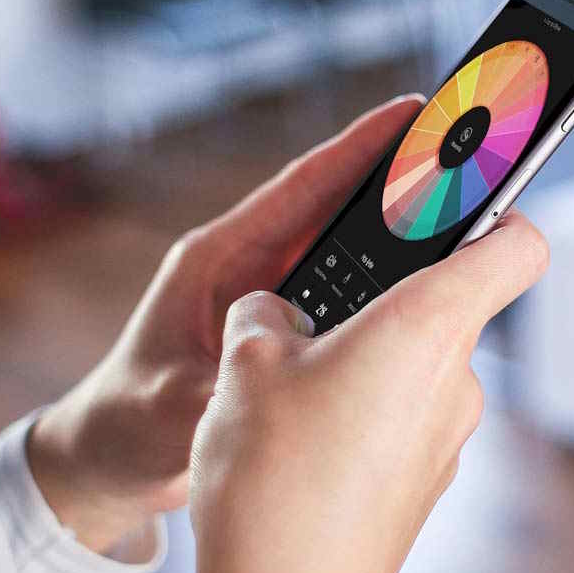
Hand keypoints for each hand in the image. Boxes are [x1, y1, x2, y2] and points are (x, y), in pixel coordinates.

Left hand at [26, 95, 425, 551]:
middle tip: (466, 159)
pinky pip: (344, 299)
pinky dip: (383, 292)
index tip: (412, 112)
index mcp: (217, 259)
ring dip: (398, 238)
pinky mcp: (282, 331)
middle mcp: (248, 267)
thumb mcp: (168, 408)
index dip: (357, 147)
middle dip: (397, 183)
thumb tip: (269, 384)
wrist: (106, 461)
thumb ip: (219, 390)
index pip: (300, 188)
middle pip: (336, 211)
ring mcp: (267, 298)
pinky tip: (430, 297)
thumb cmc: (123, 424)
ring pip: (347, 254)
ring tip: (467, 218)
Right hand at [145, 210, 548, 572]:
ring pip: (410, 369)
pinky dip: (356, 417)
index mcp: (428, 327)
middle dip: (378, 297)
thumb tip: (274, 314)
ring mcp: (446, 442)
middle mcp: (456, 382)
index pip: (515, 243)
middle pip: (444, 305)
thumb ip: (266, 314)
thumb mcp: (244, 366)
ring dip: (357, 362)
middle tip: (309, 306)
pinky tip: (294, 446)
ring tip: (280, 391)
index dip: (497, 206)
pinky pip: (396, 424)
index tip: (465, 190)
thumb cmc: (272, 483)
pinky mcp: (422, 487)